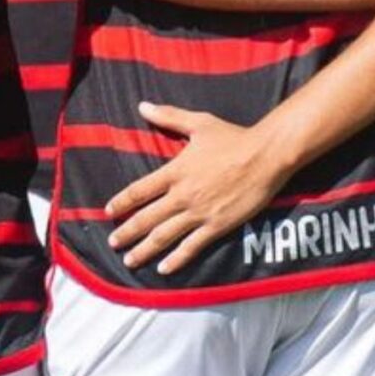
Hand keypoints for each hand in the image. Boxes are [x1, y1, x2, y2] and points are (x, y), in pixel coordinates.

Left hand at [104, 102, 294, 274]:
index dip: (122, 202)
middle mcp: (183, 195)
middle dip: (127, 232)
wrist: (265, 156)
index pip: (140, 190)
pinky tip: (164, 269)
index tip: (109, 212)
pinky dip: (176, 259)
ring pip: (165, 236)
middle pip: (147, 218)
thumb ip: (169, 116)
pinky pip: (192, 247)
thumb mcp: (198, 123)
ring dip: (144, 250)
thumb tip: (143, 106)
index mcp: (175, 171)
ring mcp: (199, 213)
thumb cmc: (232, 137)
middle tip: (112, 243)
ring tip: (129, 261)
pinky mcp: (217, 225)